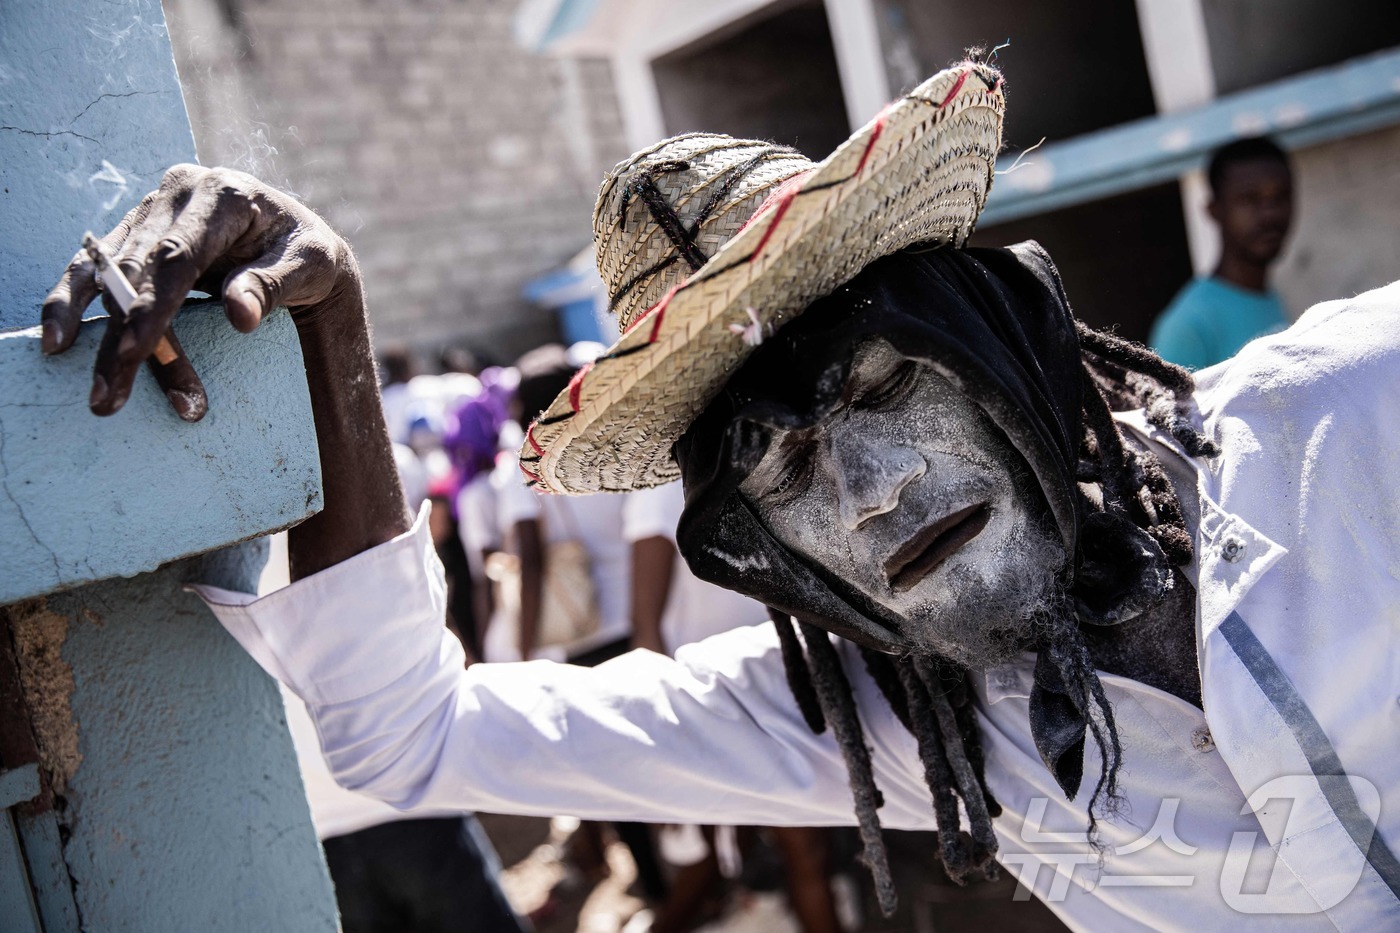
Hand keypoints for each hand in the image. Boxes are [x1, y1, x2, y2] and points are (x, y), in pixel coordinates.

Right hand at [44, 164, 408, 578]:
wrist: (298, 244)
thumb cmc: (309, 256)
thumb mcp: (312, 267)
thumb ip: (274, 285)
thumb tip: (240, 316)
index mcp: (225, 195)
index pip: (179, 256)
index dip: (152, 307)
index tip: (134, 352)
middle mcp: (180, 193)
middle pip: (140, 271)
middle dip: (125, 338)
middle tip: (111, 396)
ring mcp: (152, 209)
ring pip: (113, 274)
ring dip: (101, 335)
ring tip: (98, 390)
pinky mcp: (135, 231)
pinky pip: (93, 267)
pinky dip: (71, 303)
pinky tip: (58, 339)